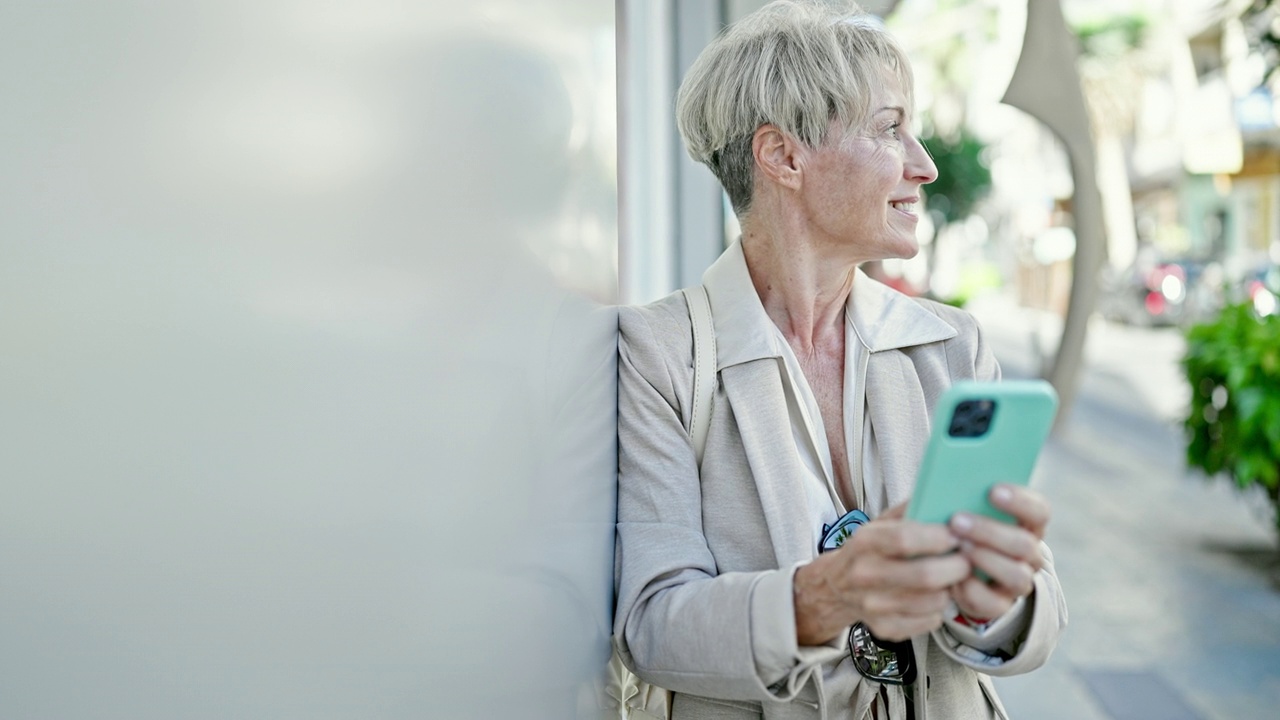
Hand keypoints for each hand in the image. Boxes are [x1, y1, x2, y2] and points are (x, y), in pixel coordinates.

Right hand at [794, 503, 971, 644]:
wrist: (836, 587)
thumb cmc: (868, 551)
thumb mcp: (880, 522)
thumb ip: (910, 509)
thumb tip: (943, 495)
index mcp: (864, 542)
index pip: (905, 539)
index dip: (938, 537)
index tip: (957, 535)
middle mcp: (864, 574)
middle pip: (925, 576)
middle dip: (957, 566)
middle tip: (967, 560)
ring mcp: (873, 605)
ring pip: (932, 601)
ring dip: (951, 588)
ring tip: (952, 577)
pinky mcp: (885, 628)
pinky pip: (929, 621)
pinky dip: (940, 609)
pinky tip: (935, 596)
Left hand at [947, 484, 1049, 621]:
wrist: (953, 567)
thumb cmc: (959, 527)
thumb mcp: (962, 509)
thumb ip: (963, 496)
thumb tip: (945, 482)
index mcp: (1027, 524)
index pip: (1039, 511)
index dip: (1020, 501)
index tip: (993, 490)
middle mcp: (1030, 554)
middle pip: (1025, 544)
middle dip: (990, 531)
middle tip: (957, 520)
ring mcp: (1018, 581)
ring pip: (1016, 575)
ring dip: (985, 559)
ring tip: (958, 547)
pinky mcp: (1000, 605)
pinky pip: (993, 603)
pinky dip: (972, 590)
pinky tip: (953, 578)